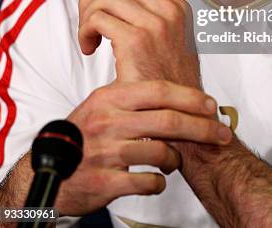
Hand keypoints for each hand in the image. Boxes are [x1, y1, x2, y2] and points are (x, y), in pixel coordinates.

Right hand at [56, 79, 230, 215]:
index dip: (190, 97)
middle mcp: (108, 120)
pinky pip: (146, 182)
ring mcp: (105, 151)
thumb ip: (136, 95)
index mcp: (111, 97)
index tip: (211, 105)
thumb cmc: (85, 135)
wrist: (51, 170)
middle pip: (167, 121)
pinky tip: (156, 180)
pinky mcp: (103, 181)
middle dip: (201, 128)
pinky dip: (158, 183)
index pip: (159, 90)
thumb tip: (178, 87)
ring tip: (172, 161)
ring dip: (175, 159)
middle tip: (221, 134)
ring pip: (160, 152)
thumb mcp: (104, 104)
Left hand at [78, 0, 198, 85]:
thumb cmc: (167, 82)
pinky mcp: (137, 41)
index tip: (107, 13)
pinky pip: (97, 18)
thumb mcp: (170, 40)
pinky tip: (89, 50)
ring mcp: (156, 23)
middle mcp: (170, 9)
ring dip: (87, 15)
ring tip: (89, 39)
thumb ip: (152, 14)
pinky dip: (85, 32)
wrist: (179, 116)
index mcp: (178, 5)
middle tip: (91, 27)